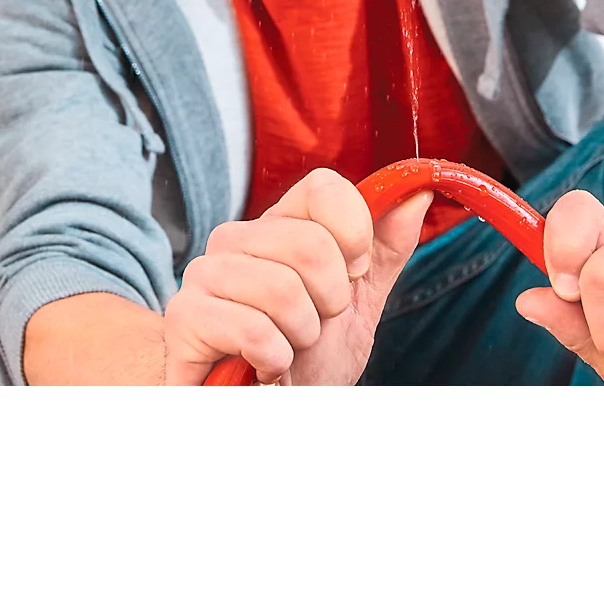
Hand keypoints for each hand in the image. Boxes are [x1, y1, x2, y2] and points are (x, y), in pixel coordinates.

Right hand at [164, 168, 432, 385]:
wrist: (260, 416)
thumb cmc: (308, 358)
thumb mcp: (359, 303)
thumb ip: (385, 247)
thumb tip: (417, 190)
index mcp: (278, 225)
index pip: (322, 187)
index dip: (354, 233)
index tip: (353, 275)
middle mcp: (236, 239)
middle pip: (311, 245)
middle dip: (331, 302)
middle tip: (314, 326)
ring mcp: (205, 274)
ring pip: (283, 289)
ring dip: (302, 335)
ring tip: (287, 348)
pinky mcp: (186, 317)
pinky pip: (253, 329)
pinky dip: (274, 359)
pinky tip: (263, 366)